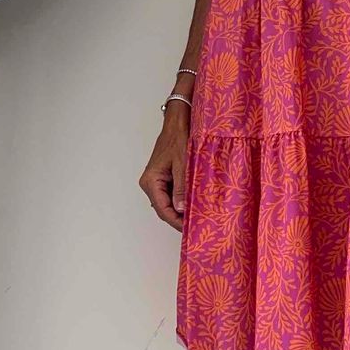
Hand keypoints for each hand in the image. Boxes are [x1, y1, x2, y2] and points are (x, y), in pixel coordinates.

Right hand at [139, 103, 189, 232]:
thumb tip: (181, 209)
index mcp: (151, 181)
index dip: (176, 222)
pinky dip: (182, 199)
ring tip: (198, 216)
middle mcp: (151, 182)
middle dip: (180, 218)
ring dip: (182, 209)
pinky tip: (194, 202)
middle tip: (197, 225)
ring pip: (169, 202)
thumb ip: (181, 188)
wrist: (178, 120)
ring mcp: (157, 180)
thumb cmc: (178, 137)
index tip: (190, 229)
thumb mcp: (183, 164)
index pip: (163, 210)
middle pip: (164, 208)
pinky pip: (172, 193)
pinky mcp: (164, 176)